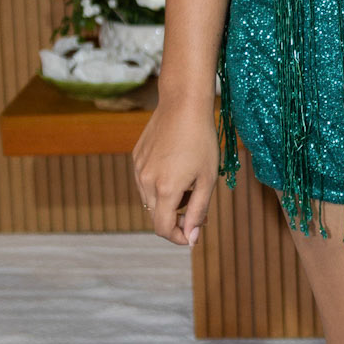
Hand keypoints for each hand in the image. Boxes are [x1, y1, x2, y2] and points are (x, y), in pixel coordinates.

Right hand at [132, 101, 219, 247]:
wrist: (183, 105)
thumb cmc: (201, 141)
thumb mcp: (207, 179)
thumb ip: (198, 211)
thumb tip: (190, 239)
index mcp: (165, 189)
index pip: (163, 229)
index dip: (178, 237)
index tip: (192, 235)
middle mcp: (146, 182)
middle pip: (156, 216)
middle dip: (176, 219)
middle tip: (198, 208)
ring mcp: (138, 169)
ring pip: (150, 200)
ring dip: (168, 202)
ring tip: (189, 183)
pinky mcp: (136, 158)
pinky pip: (146, 182)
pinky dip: (160, 185)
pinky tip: (177, 167)